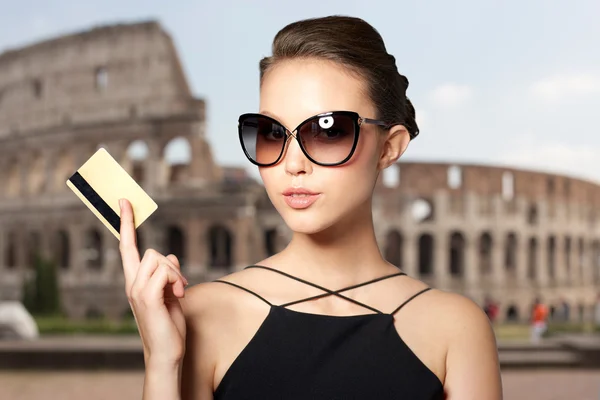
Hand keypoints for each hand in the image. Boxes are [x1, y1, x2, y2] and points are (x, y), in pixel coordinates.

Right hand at [119, 198, 187, 366]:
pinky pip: (163, 271)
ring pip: (159, 259)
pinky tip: (178, 296)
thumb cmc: (168, 323)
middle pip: (152, 252)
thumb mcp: (170, 293)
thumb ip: (167, 273)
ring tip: (178, 293)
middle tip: (180, 286)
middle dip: (172, 266)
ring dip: (176, 274)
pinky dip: (176, 280)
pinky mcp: (146, 296)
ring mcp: (136, 289)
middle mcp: (131, 283)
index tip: (125, 202)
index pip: (127, 247)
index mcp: (135, 281)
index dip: (126, 223)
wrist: (166, 350)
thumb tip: (170, 257)